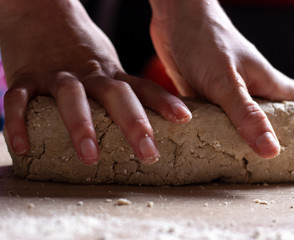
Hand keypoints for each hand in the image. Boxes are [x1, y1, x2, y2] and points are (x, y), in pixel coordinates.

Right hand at [0, 0, 190, 164]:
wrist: (39, 13)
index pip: (143, 88)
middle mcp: (89, 74)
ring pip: (71, 97)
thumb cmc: (80, 49)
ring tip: (91, 156)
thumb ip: (122, 89)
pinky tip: (22, 147)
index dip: (164, 103)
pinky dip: (18, 122)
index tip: (184, 119)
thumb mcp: (107, 64)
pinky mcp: (25, 76)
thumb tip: (148, 119)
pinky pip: (18, 99)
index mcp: (110, 74)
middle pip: (115, 95)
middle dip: (134, 123)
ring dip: (81, 126)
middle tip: (149, 153)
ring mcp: (57, 74)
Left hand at [149, 0, 293, 158]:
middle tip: (287, 171)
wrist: (176, 20)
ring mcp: (232, 95)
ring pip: (250, 124)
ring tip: (250, 170)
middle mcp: (255, 91)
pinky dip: (222, 138)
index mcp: (270, 84)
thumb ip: (246, 114)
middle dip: (290, 144)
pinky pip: (222, 123)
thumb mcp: (226, 81)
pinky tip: (214, 152)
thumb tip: (271, 150)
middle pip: (283, 120)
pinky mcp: (210, 98)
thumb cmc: (205, 40)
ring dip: (252, 145)